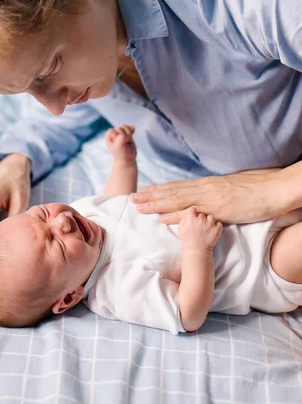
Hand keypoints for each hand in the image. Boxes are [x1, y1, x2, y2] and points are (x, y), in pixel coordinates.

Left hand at [105, 125, 136, 160]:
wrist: (127, 159)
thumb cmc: (121, 154)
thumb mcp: (119, 145)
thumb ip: (122, 136)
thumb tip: (130, 129)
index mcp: (109, 137)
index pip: (112, 130)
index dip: (116, 136)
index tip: (119, 142)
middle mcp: (114, 135)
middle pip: (119, 128)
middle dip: (124, 134)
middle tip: (125, 142)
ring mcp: (121, 134)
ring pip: (125, 127)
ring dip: (128, 132)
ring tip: (128, 139)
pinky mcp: (127, 135)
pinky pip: (129, 128)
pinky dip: (131, 129)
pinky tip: (133, 132)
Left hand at [130, 169, 280, 224]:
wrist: (274, 189)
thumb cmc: (257, 191)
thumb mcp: (231, 190)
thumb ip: (215, 194)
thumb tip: (205, 200)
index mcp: (207, 185)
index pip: (178, 186)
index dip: (159, 189)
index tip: (143, 191)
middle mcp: (205, 188)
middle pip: (172, 191)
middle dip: (150, 196)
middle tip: (130, 198)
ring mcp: (210, 198)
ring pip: (177, 200)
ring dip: (155, 203)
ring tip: (138, 206)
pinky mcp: (219, 209)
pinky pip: (194, 213)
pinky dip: (177, 215)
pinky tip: (162, 218)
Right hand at [178, 207, 221, 252]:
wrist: (197, 251)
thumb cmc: (187, 241)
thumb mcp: (181, 229)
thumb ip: (183, 220)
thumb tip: (187, 214)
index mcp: (191, 219)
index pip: (193, 209)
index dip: (193, 212)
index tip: (193, 216)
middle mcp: (201, 220)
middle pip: (202, 213)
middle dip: (200, 218)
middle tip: (199, 224)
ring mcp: (209, 224)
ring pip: (211, 217)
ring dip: (209, 221)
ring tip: (207, 226)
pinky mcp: (216, 230)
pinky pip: (219, 223)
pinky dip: (217, 226)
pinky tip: (213, 229)